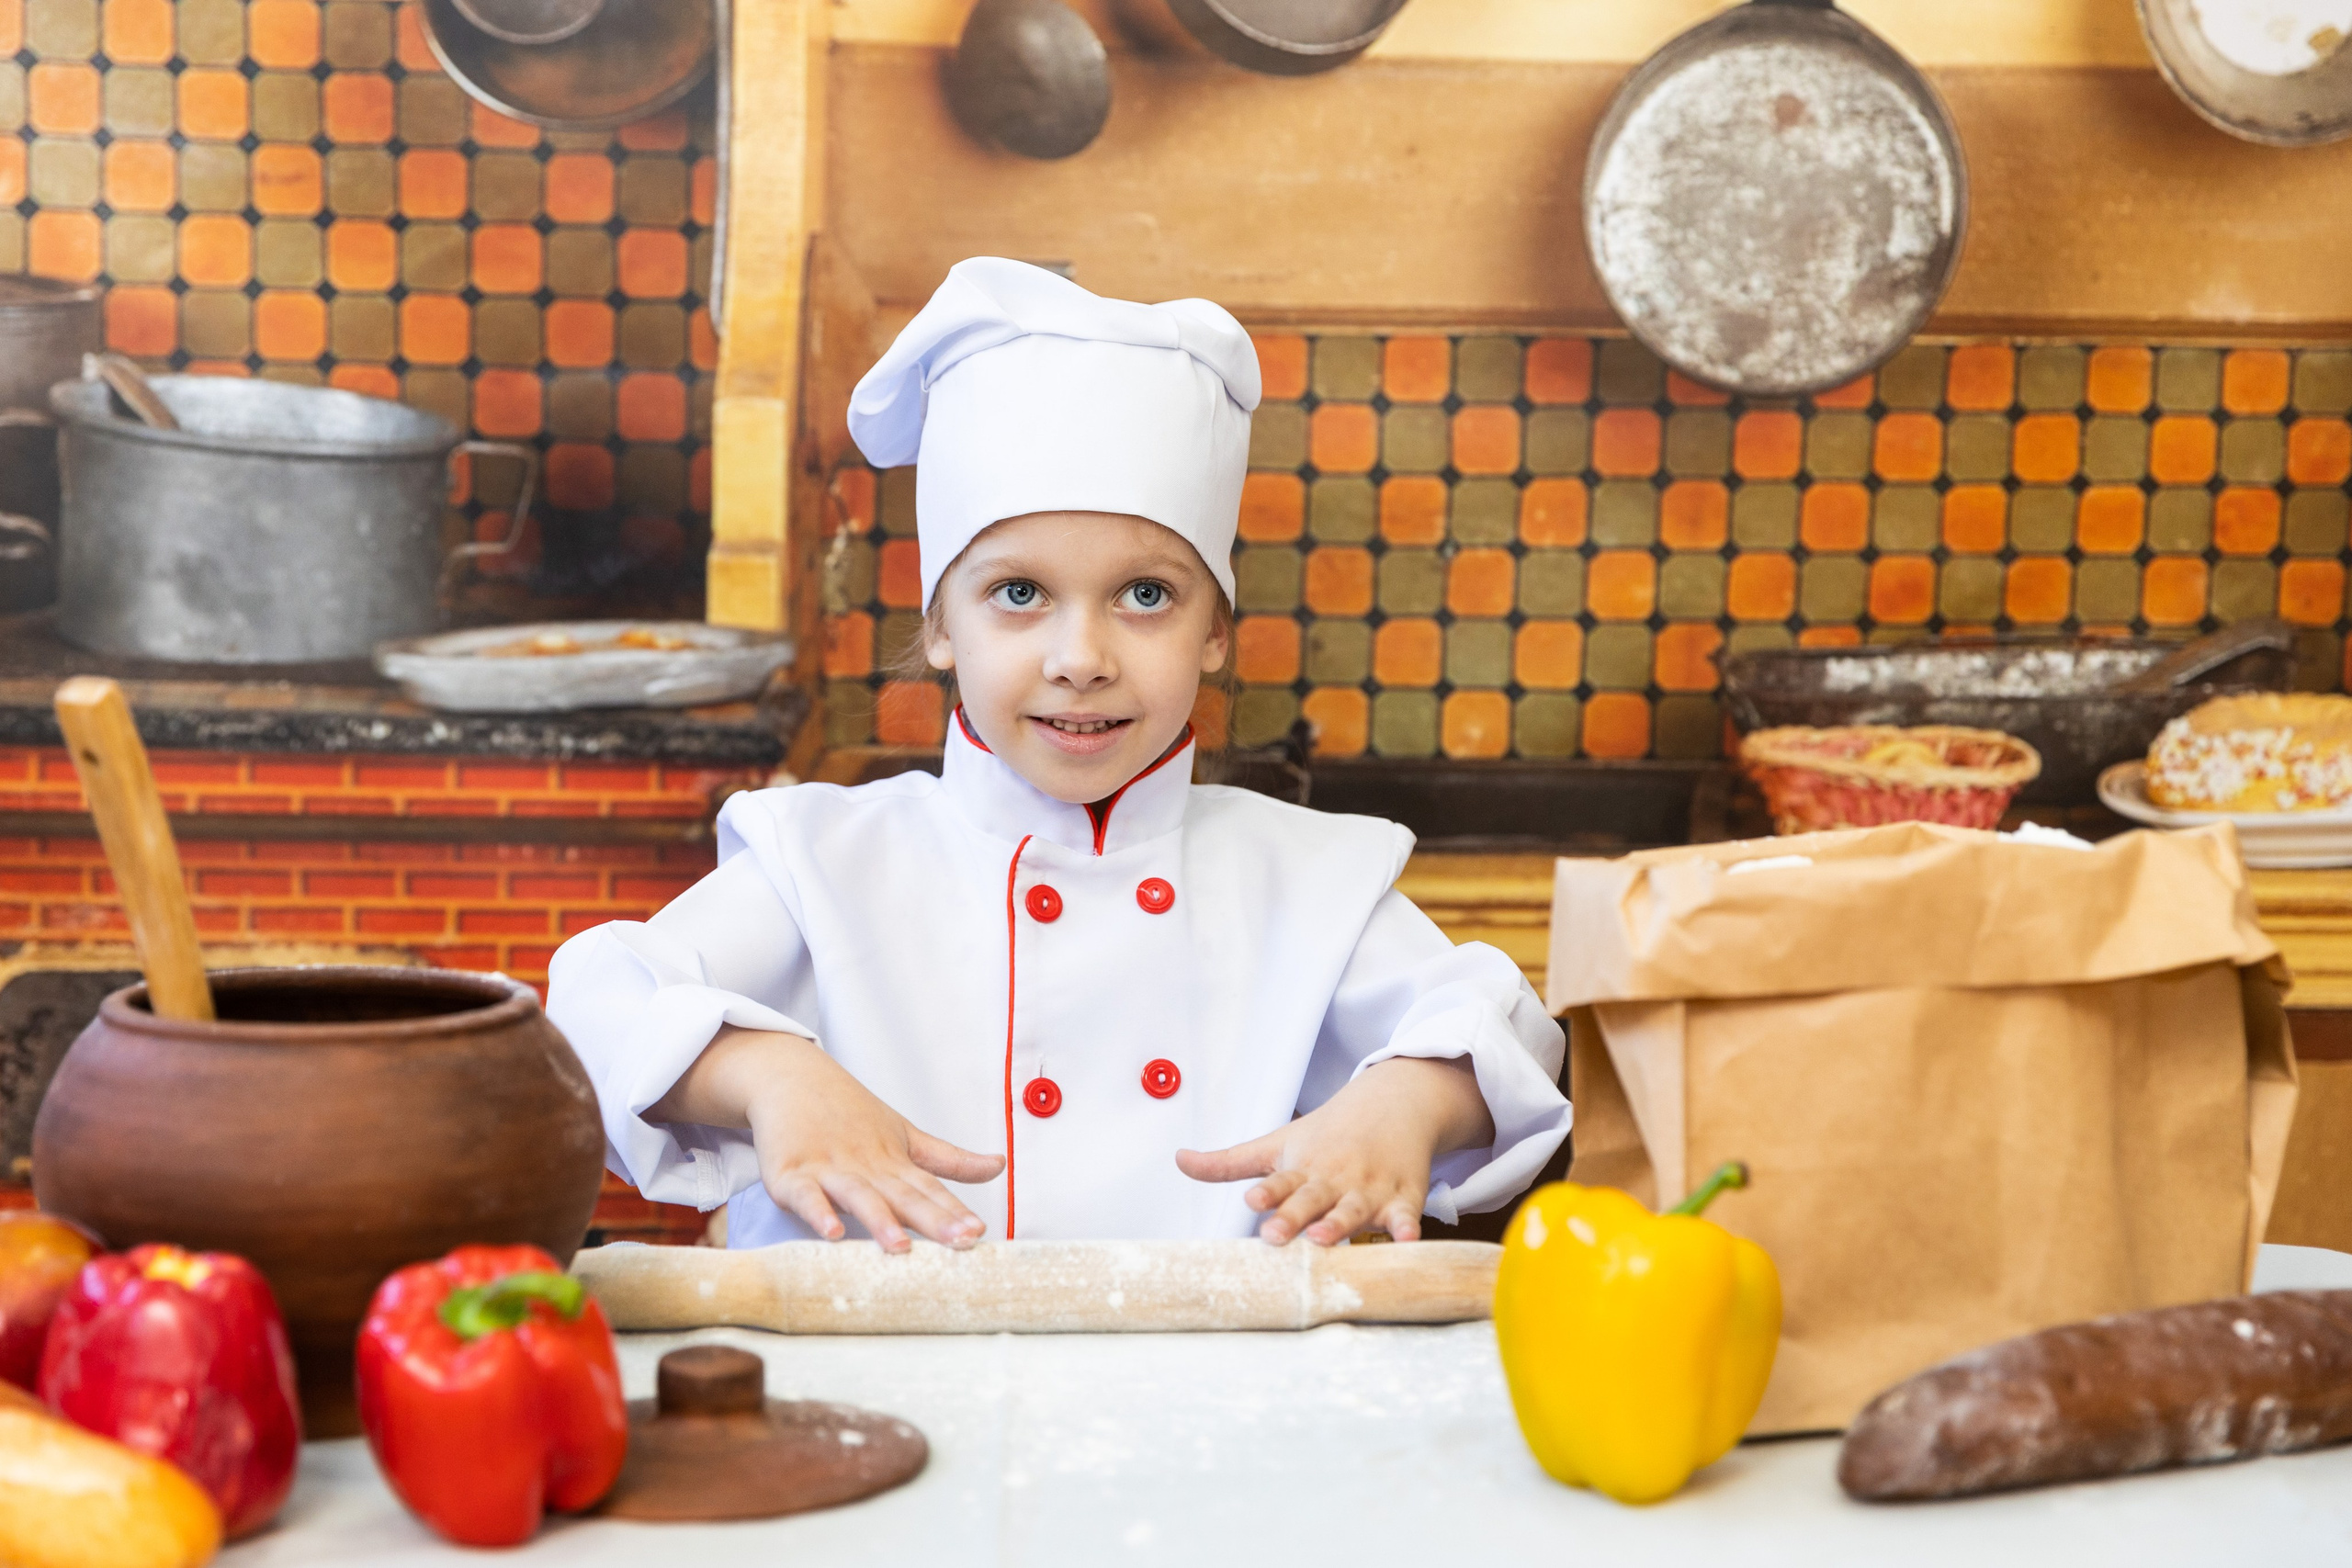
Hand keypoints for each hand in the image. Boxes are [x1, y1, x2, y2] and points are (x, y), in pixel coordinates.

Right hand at [646, 1027, 1003, 1253]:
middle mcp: (867, 1166)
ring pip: (859, 1196)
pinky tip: (832, 1232)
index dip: (954, 1212)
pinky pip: (805, 1196)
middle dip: (932, 1220)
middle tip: (959, 1242)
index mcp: (895, 1162)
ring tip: (899, 1245)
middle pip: (903, 1196)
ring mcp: (829, 1168)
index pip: (930, 1190)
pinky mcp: (790, 1174)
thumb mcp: (905, 1135)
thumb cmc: (849, 1114)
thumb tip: (1000, 1166)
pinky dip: (818, 1212)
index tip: (977, 1233)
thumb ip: (950, 1160)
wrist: (791, 1077)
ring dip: (879, 1220)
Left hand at [1174, 1055, 1493, 1245]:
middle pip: (1311, 1199)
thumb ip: (1229, 1162)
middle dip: (1294, 1216)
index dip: (1267, 1192)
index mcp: (1301, 1168)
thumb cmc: (1327, 1133)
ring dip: (1340, 1223)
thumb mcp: (1277, 1143)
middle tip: (1276, 1234)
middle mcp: (1332, 1179)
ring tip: (1324, 1237)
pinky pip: (1405, 1216)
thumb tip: (1178, 1159)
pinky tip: (1406, 1239)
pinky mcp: (1402, 1198)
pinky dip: (1407, 1228)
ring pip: (1353, 1209)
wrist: (1393, 1104)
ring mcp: (1368, 1189)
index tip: (1251, 1200)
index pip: (1279, 1182)